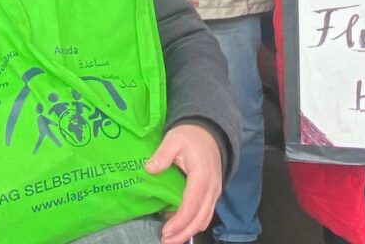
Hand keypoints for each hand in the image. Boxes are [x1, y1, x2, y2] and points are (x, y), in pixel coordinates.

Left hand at [145, 124, 221, 243]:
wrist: (209, 132)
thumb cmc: (190, 136)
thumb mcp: (174, 139)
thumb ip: (162, 154)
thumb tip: (149, 169)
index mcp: (202, 175)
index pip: (192, 205)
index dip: (179, 221)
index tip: (165, 231)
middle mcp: (212, 187)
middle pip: (200, 218)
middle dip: (183, 234)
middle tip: (165, 241)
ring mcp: (214, 192)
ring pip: (204, 219)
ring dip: (188, 231)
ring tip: (170, 238)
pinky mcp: (212, 194)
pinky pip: (205, 214)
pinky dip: (193, 224)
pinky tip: (178, 226)